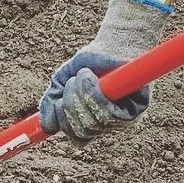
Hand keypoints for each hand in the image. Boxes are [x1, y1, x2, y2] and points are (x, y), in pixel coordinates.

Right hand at [38, 0, 172, 141]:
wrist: (113, 44)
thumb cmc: (90, 63)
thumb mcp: (63, 80)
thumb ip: (51, 102)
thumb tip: (46, 126)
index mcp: (92, 121)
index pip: (78, 139)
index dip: (65, 124)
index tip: (57, 104)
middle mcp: (109, 123)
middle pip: (84, 132)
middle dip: (70, 106)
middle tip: (70, 84)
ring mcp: (124, 117)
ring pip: (95, 122)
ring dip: (81, 97)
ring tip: (81, 75)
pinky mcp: (137, 107)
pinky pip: (110, 111)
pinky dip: (94, 94)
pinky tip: (91, 78)